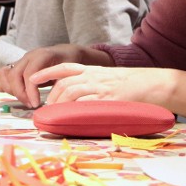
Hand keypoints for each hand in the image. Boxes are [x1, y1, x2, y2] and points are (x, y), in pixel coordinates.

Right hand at [0, 45, 110, 107]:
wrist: (66, 52)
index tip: (36, 104)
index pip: (29, 73)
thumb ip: (63, 82)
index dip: (30, 91)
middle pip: (14, 75)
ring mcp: (20, 60)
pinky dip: (3, 86)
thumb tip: (57, 98)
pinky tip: (16, 93)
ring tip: (26, 99)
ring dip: (12, 91)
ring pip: (5, 75)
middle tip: (32, 105)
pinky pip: (0, 75)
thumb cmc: (70, 63)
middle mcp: (28, 56)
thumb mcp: (71, 71)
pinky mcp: (15, 66)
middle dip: (21, 94)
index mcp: (42, 55)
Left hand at [31, 63, 168, 105]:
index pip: (65, 68)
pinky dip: (76, 110)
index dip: (46, 72)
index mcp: (94, 70)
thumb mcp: (109, 77)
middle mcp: (95, 77)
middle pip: (64, 84)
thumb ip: (93, 83)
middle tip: (46, 109)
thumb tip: (76, 97)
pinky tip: (71, 117)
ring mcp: (102, 88)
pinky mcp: (110, 100)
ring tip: (55, 115)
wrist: (153, 83)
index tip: (32, 78)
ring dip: (59, 105)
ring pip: (72, 93)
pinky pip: (87, 104)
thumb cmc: (132, 83)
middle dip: (51, 97)